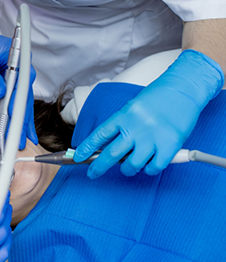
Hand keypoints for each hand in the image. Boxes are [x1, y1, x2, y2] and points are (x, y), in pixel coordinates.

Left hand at [0, 24, 37, 146]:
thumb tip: (1, 94)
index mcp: (19, 59)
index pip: (22, 85)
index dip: (18, 103)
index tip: (14, 116)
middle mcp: (22, 68)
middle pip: (25, 97)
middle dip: (23, 120)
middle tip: (21, 139)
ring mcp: (17, 77)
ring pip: (22, 102)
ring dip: (21, 122)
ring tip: (21, 140)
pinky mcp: (10, 83)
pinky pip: (14, 101)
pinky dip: (14, 116)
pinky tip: (17, 130)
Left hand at [74, 50, 223, 177]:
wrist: (184, 88)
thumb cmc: (157, 97)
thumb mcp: (132, 106)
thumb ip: (122, 125)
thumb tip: (108, 147)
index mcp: (123, 115)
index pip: (99, 135)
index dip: (86, 148)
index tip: (77, 157)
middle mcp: (135, 127)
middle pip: (111, 154)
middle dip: (98, 167)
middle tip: (92, 173)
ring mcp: (152, 138)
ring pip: (131, 165)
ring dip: (127, 169)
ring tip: (129, 166)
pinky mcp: (169, 146)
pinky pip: (153, 168)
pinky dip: (149, 169)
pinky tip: (149, 163)